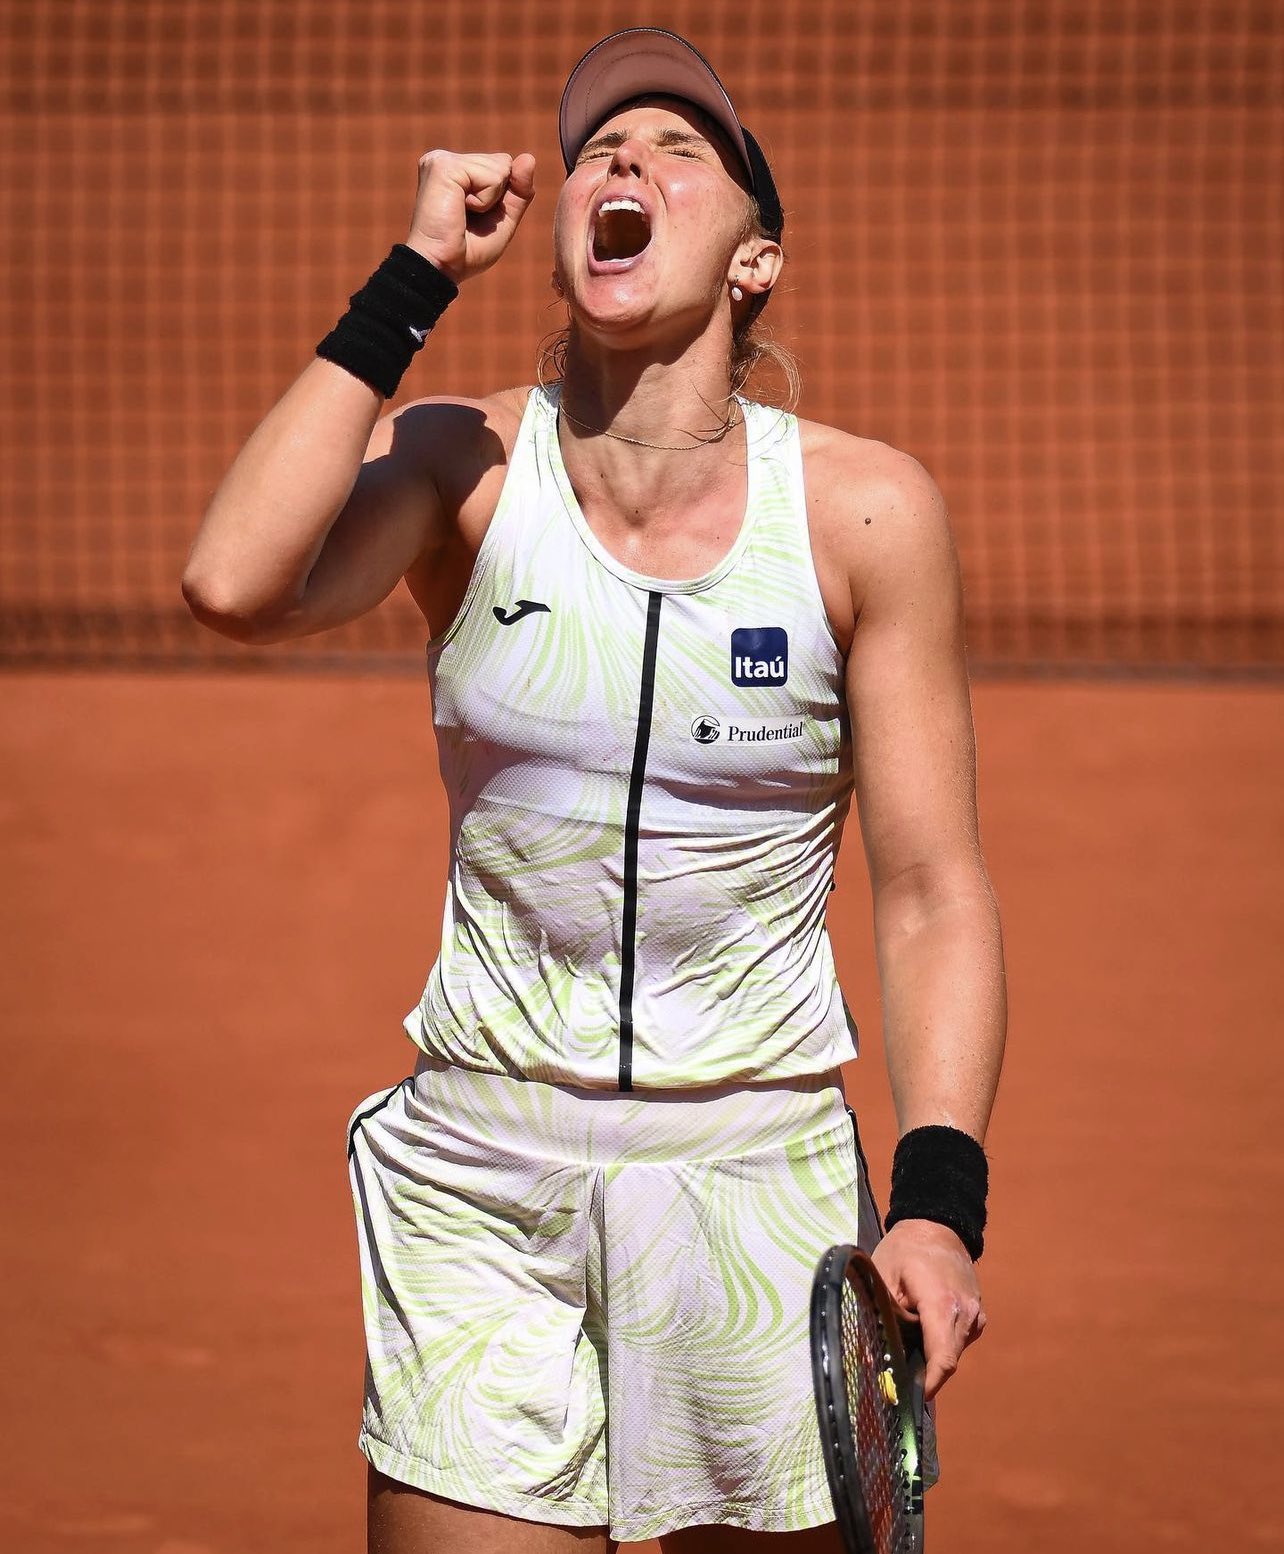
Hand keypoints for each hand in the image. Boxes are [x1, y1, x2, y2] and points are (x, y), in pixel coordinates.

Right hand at [406, 150, 535, 285]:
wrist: (440, 268)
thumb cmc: (466, 251)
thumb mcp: (502, 221)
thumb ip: (519, 191)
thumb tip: (529, 157)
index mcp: (456, 169)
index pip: (503, 165)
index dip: (502, 197)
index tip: (475, 217)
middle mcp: (446, 159)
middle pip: (504, 162)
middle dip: (497, 198)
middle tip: (468, 219)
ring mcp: (442, 159)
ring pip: (501, 167)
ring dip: (489, 201)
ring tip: (462, 215)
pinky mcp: (444, 166)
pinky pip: (491, 176)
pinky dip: (485, 201)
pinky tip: (460, 210)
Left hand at [872, 1219, 985, 1398]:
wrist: (938, 1225)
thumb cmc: (905, 1250)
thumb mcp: (882, 1278)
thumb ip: (881, 1316)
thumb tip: (873, 1358)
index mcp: (944, 1305)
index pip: (942, 1358)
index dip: (927, 1384)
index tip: (906, 1399)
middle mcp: (967, 1314)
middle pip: (946, 1360)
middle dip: (922, 1373)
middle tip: (893, 1379)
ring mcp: (976, 1316)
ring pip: (951, 1351)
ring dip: (930, 1356)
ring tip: (903, 1348)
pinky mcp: (976, 1316)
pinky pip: (956, 1340)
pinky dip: (938, 1343)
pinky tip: (919, 1332)